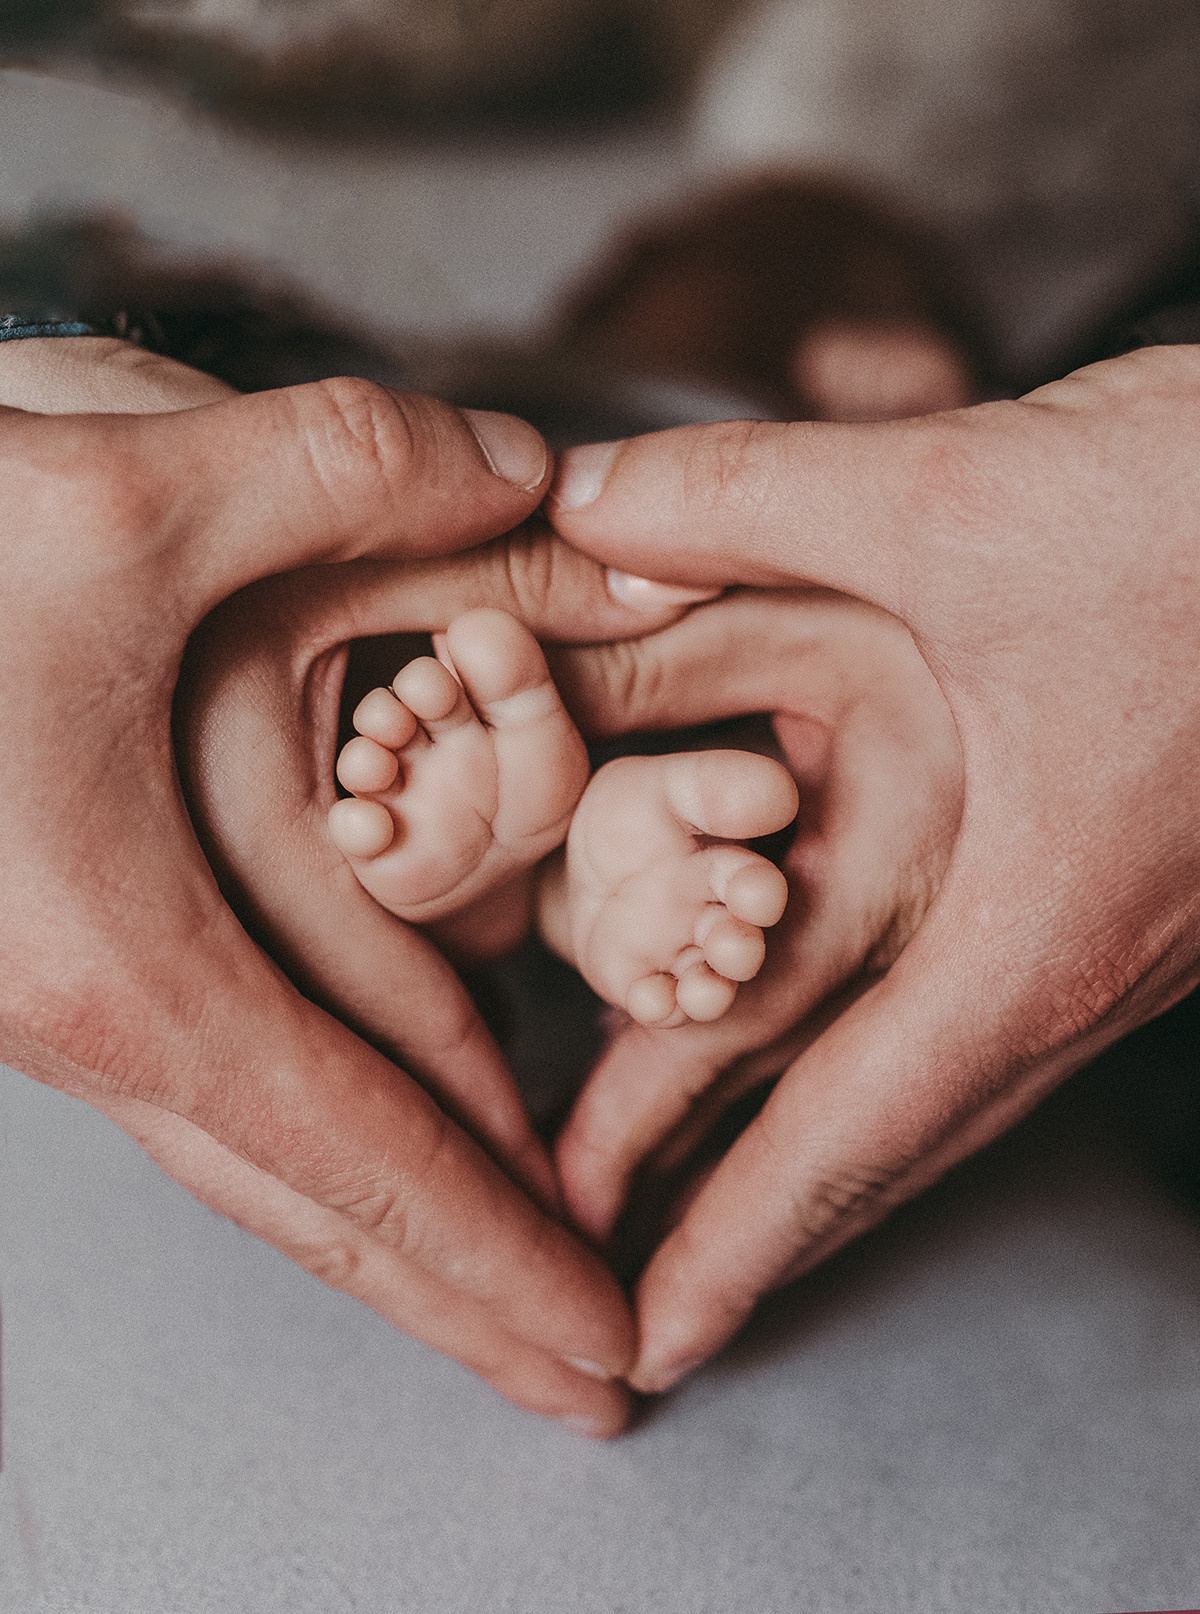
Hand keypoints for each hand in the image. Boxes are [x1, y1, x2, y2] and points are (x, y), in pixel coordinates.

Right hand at [0, 338, 660, 1430]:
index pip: (364, 1154)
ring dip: (399, 1235)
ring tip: (512, 1295)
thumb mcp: (117, 491)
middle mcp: (84, 1014)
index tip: (611, 1341)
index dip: (503, 1253)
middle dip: (467, 1304)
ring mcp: (60, 999)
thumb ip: (350, 473)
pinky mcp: (51, 953)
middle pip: (317, 1207)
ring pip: (261, 1161)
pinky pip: (219, 1085)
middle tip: (589, 1386)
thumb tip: (539, 474)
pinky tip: (380, 1136)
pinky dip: (323, 1140)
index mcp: (120, 955)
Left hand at [548, 345, 1199, 1389]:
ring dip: (830, 1158)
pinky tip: (870, 1049)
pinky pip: (1002, 1020)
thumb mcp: (961, 498)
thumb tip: (578, 507)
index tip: (645, 1343)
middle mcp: (1087, 958)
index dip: (730, 1246)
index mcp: (1033, 919)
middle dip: (756, 1230)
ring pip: (952, 1092)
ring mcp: (1129, 929)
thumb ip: (745, 504)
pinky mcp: (1147, 877)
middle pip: (894, 1145)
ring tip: (726, 1204)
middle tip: (639, 1298)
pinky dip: (902, 1066)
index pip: (847, 1132)